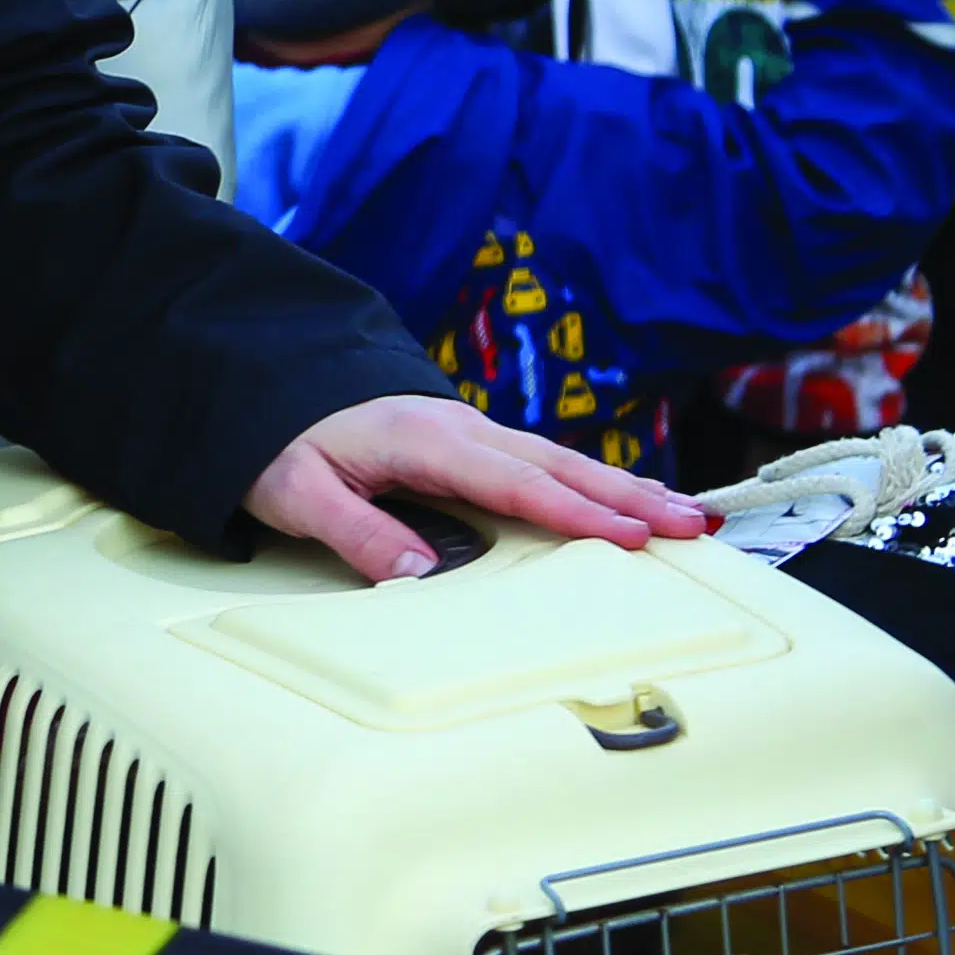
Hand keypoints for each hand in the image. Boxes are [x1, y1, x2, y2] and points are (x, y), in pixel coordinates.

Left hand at [247, 393, 714, 580]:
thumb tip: (422, 576)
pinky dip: (590, 478)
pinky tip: (622, 495)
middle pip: (556, 466)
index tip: (630, 535)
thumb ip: (357, 533)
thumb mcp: (295, 491)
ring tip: (682, 513)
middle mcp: (457, 428)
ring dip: (621, 485)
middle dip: (627, 496)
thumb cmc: (276, 437)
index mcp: (422, 439)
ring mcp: (466, 430)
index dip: (575, 512)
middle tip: (692, 524)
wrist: (262, 377)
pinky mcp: (465, 440)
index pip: (513, 483)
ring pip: (557, 460)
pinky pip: (539, 461)